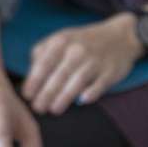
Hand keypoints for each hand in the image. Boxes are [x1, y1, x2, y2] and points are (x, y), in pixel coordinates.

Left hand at [20, 15, 142, 115]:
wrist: (120, 36)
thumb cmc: (82, 41)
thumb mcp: (60, 39)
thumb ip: (42, 53)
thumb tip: (29, 77)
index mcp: (62, 41)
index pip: (44, 63)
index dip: (34, 81)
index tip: (27, 96)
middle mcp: (78, 50)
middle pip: (59, 75)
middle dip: (46, 93)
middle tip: (38, 108)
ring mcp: (95, 60)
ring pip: (77, 80)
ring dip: (64, 97)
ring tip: (53, 110)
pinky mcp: (111, 71)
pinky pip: (100, 83)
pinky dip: (91, 92)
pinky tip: (82, 101)